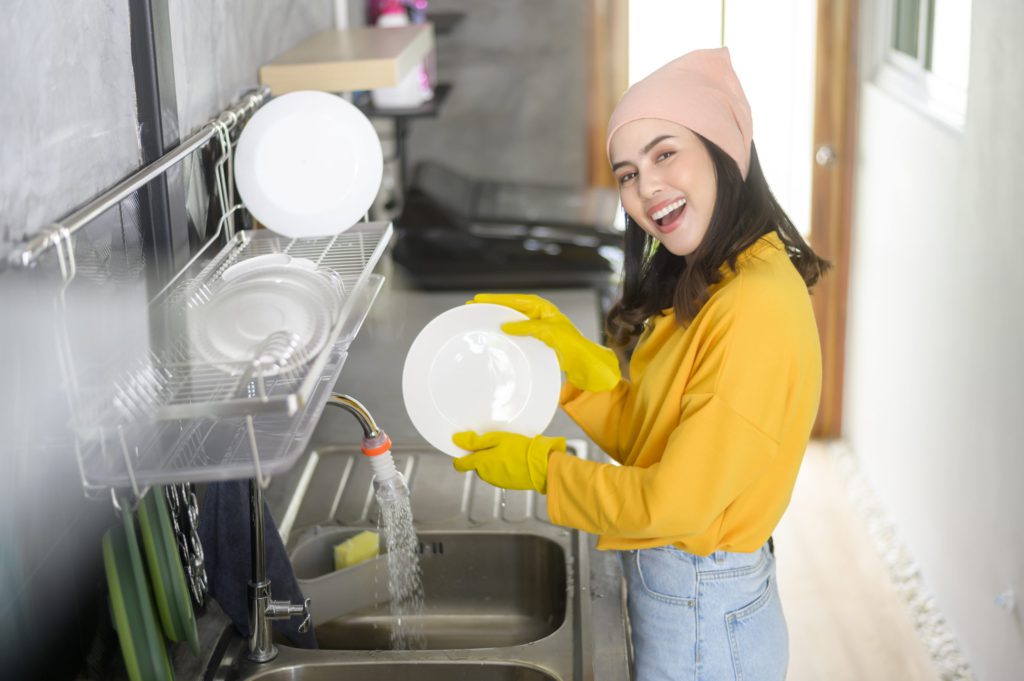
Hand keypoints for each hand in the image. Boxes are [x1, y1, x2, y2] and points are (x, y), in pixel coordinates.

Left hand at [451, 431, 565, 492]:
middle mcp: (486, 475)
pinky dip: (503, 466)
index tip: (465, 446)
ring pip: (488, 469)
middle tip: (493, 443)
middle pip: (476, 465)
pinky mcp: (507, 484)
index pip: (460, 464)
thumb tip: (457, 440)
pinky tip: (513, 458)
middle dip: (481, 455)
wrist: (541, 465)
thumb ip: (475, 441)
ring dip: (493, 460)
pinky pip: (499, 474)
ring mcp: (497, 481)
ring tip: (506, 450)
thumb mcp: (496, 438)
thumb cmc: (520, 449)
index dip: (460, 455)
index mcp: (481, 463)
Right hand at [470, 293, 620, 391]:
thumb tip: (505, 325)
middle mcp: (538, 316)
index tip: (479, 299)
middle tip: (473, 309)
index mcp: (543, 308)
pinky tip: (494, 338)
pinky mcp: (535, 341)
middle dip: (493, 308)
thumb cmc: (572, 345)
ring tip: (479, 322)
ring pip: (512, 321)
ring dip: (496, 321)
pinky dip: (504, 334)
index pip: (515, 300)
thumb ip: (527, 327)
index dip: (497, 299)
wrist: (584, 364)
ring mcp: (536, 329)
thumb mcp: (549, 332)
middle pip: (511, 309)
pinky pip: (516, 334)